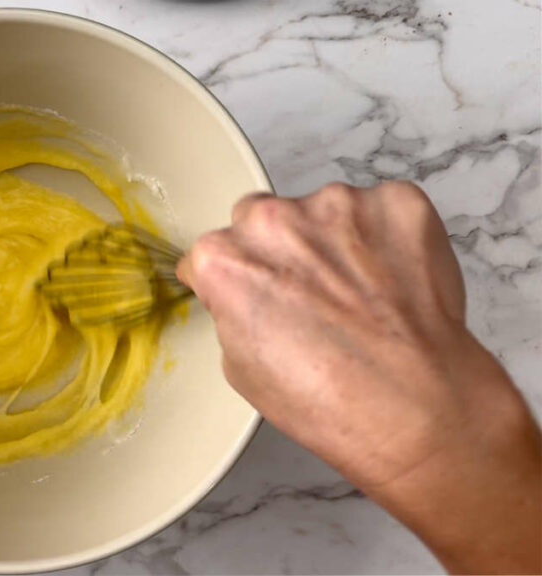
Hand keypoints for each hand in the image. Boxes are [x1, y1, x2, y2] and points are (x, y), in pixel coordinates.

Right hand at [177, 181, 540, 573]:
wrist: (413, 406)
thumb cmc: (327, 399)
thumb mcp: (238, 367)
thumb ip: (233, 309)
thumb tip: (249, 295)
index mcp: (224, 258)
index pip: (213, 251)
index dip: (234, 278)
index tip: (255, 294)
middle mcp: (274, 220)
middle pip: (262, 218)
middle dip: (279, 249)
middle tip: (310, 295)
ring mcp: (338, 205)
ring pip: (324, 211)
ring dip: (335, 241)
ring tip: (361, 296)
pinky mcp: (396, 203)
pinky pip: (383, 210)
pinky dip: (388, 237)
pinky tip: (395, 283)